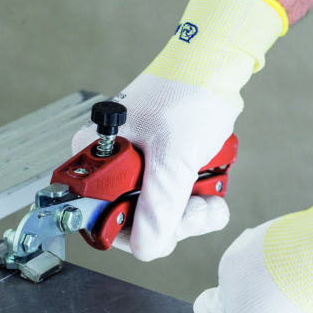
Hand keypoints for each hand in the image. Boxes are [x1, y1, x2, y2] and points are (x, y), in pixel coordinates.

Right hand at [71, 81, 236, 260]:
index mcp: (95, 158)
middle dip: (173, 221)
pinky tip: (211, 185)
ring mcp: (137, 169)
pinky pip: (175, 203)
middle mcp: (110, 166)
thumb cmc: (188, 93)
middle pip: (133, 222)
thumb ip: (159, 206)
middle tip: (195, 205)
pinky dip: (199, 202)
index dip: (131, 229)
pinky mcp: (161, 169)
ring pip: (159, 216)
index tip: (161, 226)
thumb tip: (147, 246)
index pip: (97, 217)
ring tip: (208, 193)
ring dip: (192, 213)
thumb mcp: (173, 156)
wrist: (217, 66)